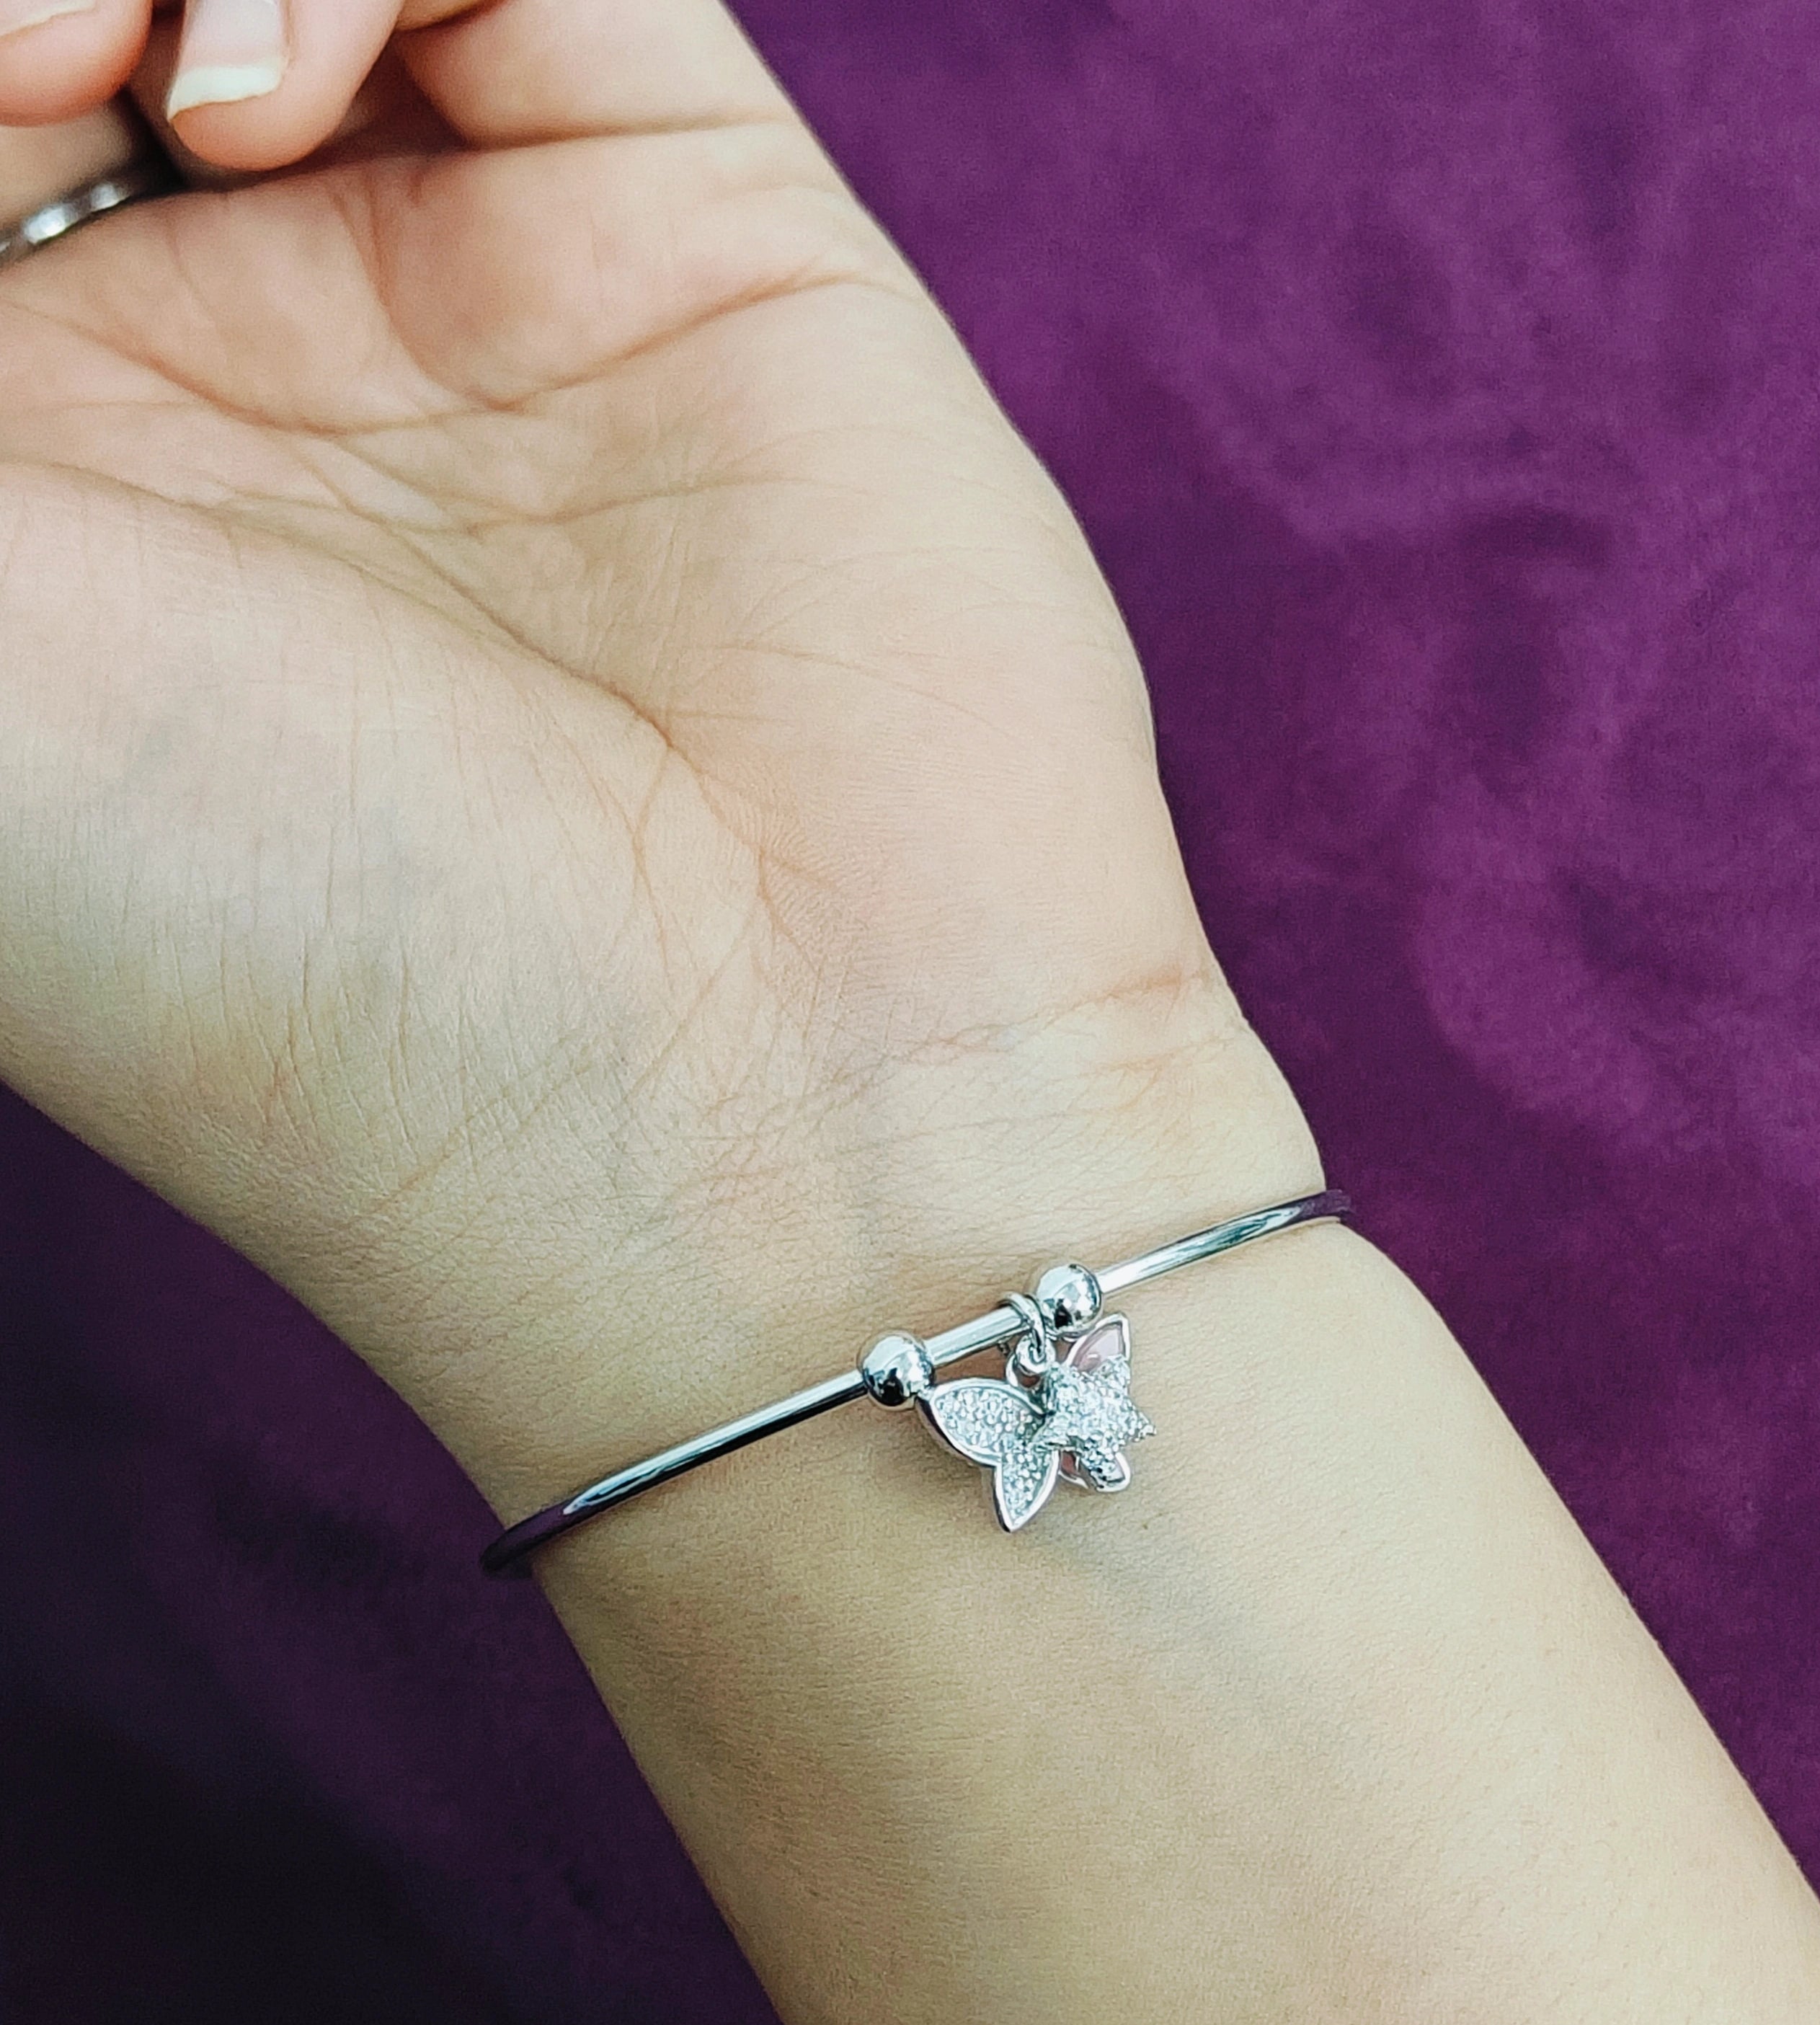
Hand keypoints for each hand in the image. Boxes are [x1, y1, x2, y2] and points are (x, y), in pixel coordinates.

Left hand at [0, 0, 1314, 1501]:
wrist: (743, 1114)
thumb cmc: (279, 959)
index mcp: (30, 510)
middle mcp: (225, 388)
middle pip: (76, 28)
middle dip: (16, 2)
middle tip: (24, 82)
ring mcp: (462, 302)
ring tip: (141, 77)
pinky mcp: (688, 227)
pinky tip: (280, 84)